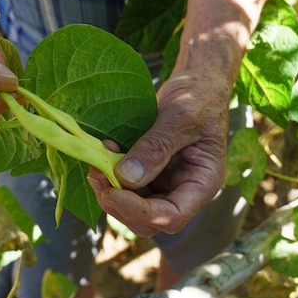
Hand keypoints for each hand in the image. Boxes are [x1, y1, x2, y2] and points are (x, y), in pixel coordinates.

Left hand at [87, 66, 230, 236]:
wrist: (197, 79)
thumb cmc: (200, 95)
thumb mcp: (180, 118)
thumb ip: (156, 148)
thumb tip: (126, 178)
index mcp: (202, 183)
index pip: (172, 216)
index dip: (139, 212)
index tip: (112, 192)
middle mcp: (183, 189)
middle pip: (148, 218)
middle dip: (119, 203)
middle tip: (97, 175)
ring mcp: (165, 181)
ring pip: (133, 204)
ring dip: (110, 189)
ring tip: (95, 161)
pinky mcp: (149, 169)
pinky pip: (126, 183)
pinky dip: (110, 174)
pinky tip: (101, 153)